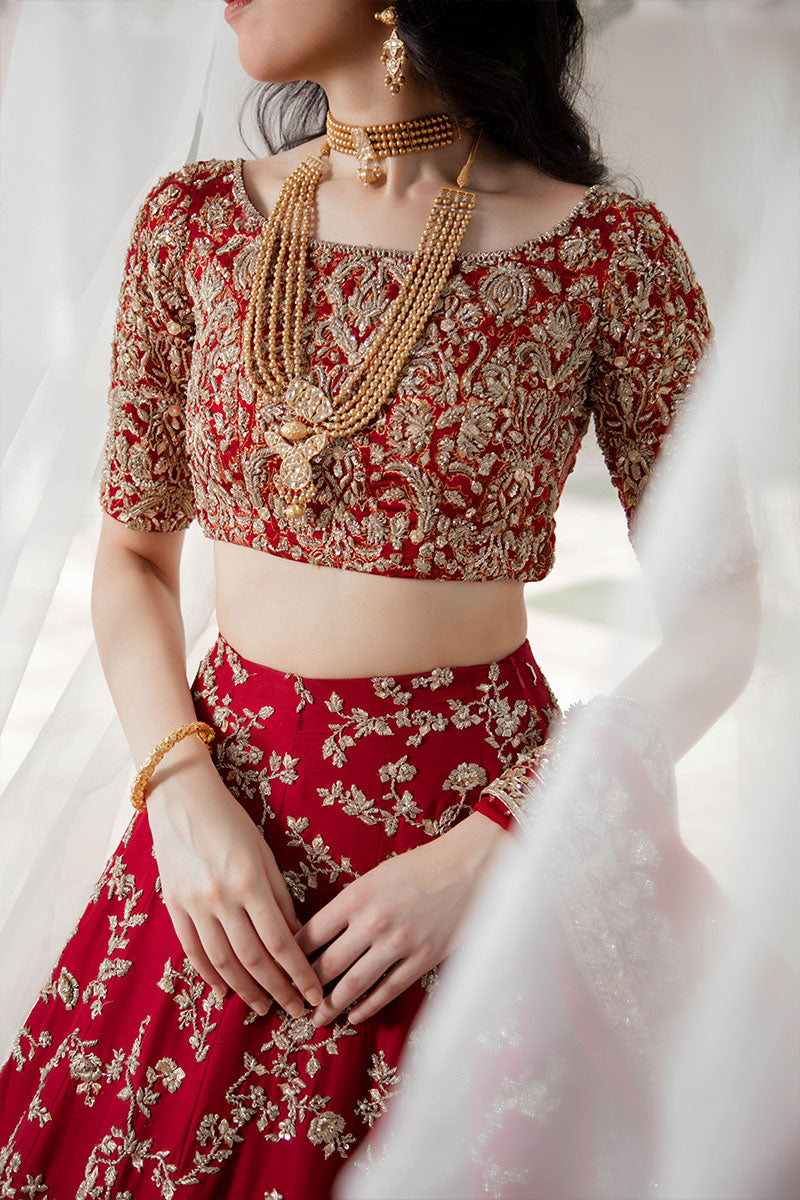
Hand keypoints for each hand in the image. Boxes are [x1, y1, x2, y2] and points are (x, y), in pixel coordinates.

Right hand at [146, 745, 323, 1018]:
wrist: (181, 800)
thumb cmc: (231, 821)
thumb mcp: (264, 853)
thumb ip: (279, 897)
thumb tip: (296, 938)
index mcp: (249, 882)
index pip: (280, 942)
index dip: (298, 974)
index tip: (314, 995)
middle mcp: (220, 898)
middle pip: (253, 959)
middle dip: (277, 990)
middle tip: (295, 1011)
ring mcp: (193, 905)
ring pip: (222, 962)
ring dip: (246, 990)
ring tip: (263, 1008)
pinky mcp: (173, 906)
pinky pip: (193, 951)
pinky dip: (209, 976)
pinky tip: (224, 992)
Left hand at [295, 810, 505, 1027]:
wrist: (469, 867)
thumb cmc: (420, 866)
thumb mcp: (376, 876)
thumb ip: (349, 905)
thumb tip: (320, 935)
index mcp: (356, 896)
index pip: (311, 934)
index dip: (291, 956)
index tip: (280, 969)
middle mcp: (372, 922)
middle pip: (326, 965)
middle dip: (305, 988)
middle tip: (292, 1003)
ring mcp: (398, 944)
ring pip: (353, 985)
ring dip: (330, 1006)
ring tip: (316, 1019)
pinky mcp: (421, 960)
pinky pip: (387, 991)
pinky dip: (367, 1007)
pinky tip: (355, 1016)